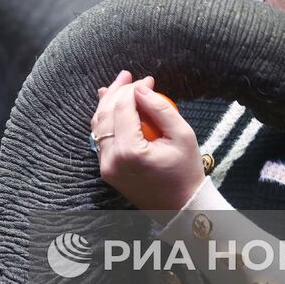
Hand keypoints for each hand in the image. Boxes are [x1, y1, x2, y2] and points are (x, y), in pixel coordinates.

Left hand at [92, 71, 203, 212]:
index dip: (133, 90)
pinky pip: (101, 139)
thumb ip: (161, 109)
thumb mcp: (183, 136)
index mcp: (130, 151)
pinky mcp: (106, 170)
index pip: (123, 108)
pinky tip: (111, 106)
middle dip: (116, 91)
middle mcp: (111, 159)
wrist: (180, 207)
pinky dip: (106, 120)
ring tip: (118, 84)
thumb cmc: (186, 172)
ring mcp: (106, 166)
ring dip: (107, 103)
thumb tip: (141, 88)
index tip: (148, 81)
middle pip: (105, 114)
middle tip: (129, 75)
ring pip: (98, 126)